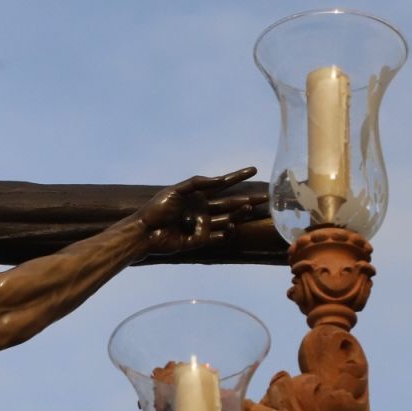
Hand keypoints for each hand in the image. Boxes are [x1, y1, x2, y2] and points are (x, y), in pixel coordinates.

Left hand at [135, 167, 262, 253]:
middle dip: (248, 200)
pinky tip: (231, 228)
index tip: (254, 169)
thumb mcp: (176, 190)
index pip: (222, 184)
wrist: (145, 232)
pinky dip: (225, 233)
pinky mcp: (199, 241)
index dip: (238, 177)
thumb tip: (220, 179)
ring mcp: (202, 226)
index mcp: (198, 196)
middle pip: (231, 204)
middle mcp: (203, 210)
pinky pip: (216, 237)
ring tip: (249, 206)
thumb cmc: (157, 209)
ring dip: (239, 213)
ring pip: (227, 219)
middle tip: (266, 196)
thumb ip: (198, 183)